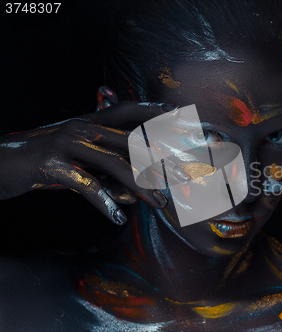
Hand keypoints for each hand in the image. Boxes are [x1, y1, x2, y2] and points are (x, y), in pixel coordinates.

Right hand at [0, 96, 175, 224]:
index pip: (128, 110)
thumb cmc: (43, 162)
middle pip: (132, 141)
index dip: (154, 111)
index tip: (181, 115)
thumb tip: (137, 192)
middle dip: (162, 159)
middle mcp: (81, 127)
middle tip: (185, 175)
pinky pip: (86, 186)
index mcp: (88, 122)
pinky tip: (117, 219)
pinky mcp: (52, 166)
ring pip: (115, 164)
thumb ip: (106, 170)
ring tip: (160, 203)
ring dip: (142, 186)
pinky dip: (104, 203)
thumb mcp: (77, 159)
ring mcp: (67, 144)